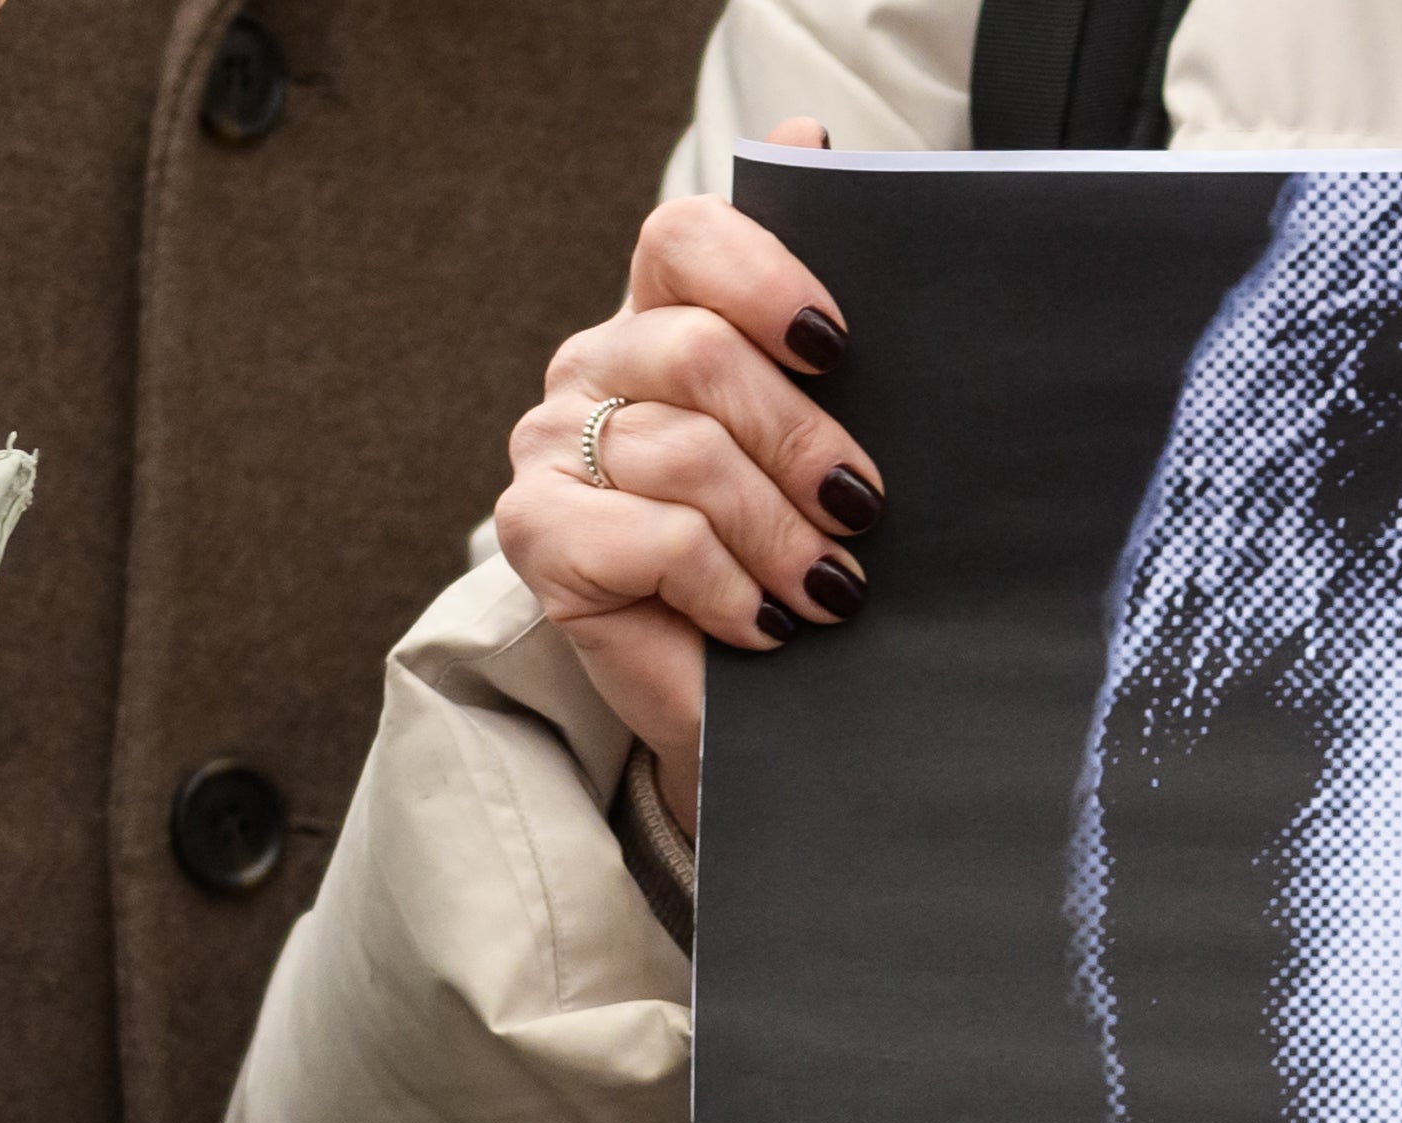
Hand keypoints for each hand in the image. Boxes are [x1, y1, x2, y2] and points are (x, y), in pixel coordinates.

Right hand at [495, 121, 876, 823]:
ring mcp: (552, 450)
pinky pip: (658, 539)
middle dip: (802, 440)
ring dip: (781, 534)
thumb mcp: (824, 437)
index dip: (764, 277)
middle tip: (863, 510)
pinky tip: (769, 625)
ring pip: (686, 455)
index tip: (839, 347)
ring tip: (832, 588)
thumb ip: (812, 311)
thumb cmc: (793, 558)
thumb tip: (804, 139)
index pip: (682, 238)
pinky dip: (732, 588)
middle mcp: (593, 368)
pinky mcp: (538, 537)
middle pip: (698, 354)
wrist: (752, 705)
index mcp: (658, 317)